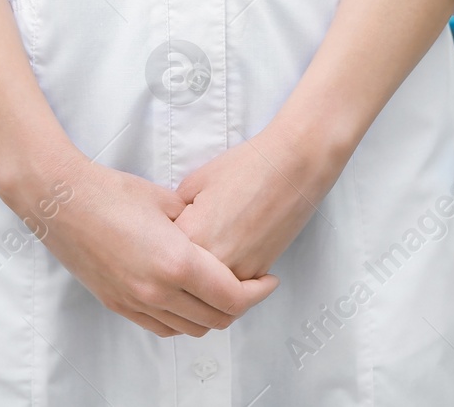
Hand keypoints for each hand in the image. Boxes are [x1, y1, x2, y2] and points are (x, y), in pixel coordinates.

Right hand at [13, 155, 279, 337]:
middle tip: (250, 285)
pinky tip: (188, 298)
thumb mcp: (168, 201)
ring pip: (189, 328)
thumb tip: (217, 236)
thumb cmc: (114, 193)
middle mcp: (157, 290)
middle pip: (215, 318)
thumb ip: (198, 224)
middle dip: (240, 305)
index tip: (268, 281)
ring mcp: (135, 302)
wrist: (62, 201)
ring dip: (212, 315)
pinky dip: (182, 319)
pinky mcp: (118, 304)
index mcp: (176, 263)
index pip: (232, 297)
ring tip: (221, 291)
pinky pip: (161, 327)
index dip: (258, 292)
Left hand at [174, 124, 342, 280]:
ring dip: (204, 275)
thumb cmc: (247, 166)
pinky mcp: (259, 272)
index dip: (161, 243)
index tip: (164, 232)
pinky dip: (228, 274)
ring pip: (209, 289)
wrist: (293, 166)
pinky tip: (229, 249)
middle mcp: (213, 262)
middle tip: (188, 238)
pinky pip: (233, 285)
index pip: (161, 255)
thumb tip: (169, 231)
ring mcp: (238, 271)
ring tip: (210, 243)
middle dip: (181, 262)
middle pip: (184, 277)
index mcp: (191, 237)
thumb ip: (174, 213)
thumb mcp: (194, 182)